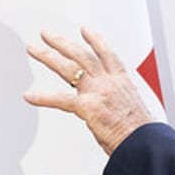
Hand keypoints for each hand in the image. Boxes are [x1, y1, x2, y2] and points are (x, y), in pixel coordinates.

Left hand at [24, 27, 152, 154]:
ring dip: (48, 56)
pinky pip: (60, 99)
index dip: (95, 39)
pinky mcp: (88, 107)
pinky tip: (30, 95)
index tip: (85, 30)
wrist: (144, 144)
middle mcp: (108, 82)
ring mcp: (97, 92)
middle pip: (81, 54)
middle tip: (48, 35)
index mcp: (121, 81)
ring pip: (69, 67)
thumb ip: (117, 104)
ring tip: (33, 49)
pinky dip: (43, 97)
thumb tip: (109, 109)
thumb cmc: (140, 133)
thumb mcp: (132, 109)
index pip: (106, 53)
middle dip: (62, 42)